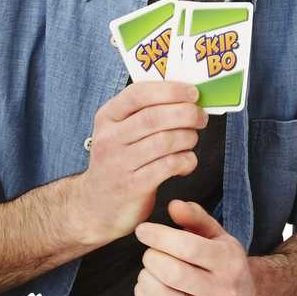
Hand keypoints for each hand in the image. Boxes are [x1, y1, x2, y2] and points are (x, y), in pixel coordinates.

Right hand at [73, 81, 206, 246]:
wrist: (96, 205)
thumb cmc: (118, 162)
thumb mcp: (119, 132)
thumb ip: (145, 112)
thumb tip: (187, 97)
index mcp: (107, 117)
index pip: (137, 94)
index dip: (170, 90)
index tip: (192, 92)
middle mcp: (109, 138)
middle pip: (154, 117)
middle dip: (186, 113)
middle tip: (200, 117)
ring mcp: (119, 163)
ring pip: (165, 141)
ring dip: (188, 138)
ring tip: (192, 140)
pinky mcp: (133, 186)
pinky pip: (169, 166)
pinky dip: (186, 161)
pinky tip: (186, 162)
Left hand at [134, 200, 258, 295]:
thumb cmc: (226, 266)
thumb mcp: (218, 236)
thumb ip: (196, 218)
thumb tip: (174, 206)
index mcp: (229, 263)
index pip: (188, 247)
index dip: (160, 236)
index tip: (143, 231)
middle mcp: (221, 292)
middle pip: (172, 273)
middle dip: (152, 257)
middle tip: (151, 252)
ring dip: (146, 277)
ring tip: (150, 269)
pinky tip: (149, 286)